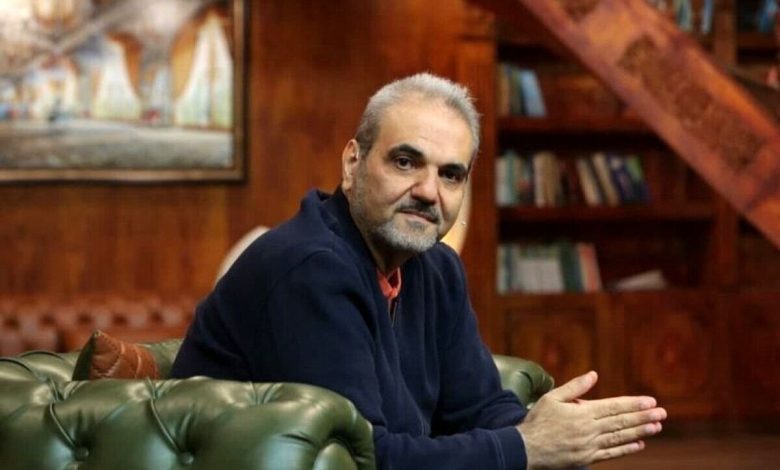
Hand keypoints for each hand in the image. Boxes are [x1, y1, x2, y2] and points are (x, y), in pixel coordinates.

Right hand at [516, 371, 665, 468]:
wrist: (525, 449)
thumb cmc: (538, 421)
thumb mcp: (552, 398)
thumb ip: (575, 387)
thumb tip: (593, 375)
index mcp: (582, 413)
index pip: (614, 407)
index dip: (633, 404)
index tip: (650, 401)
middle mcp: (589, 429)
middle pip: (621, 422)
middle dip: (643, 417)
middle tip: (661, 413)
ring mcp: (589, 445)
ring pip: (620, 437)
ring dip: (640, 432)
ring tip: (656, 426)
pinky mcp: (587, 459)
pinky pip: (611, 453)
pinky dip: (626, 449)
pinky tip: (639, 444)